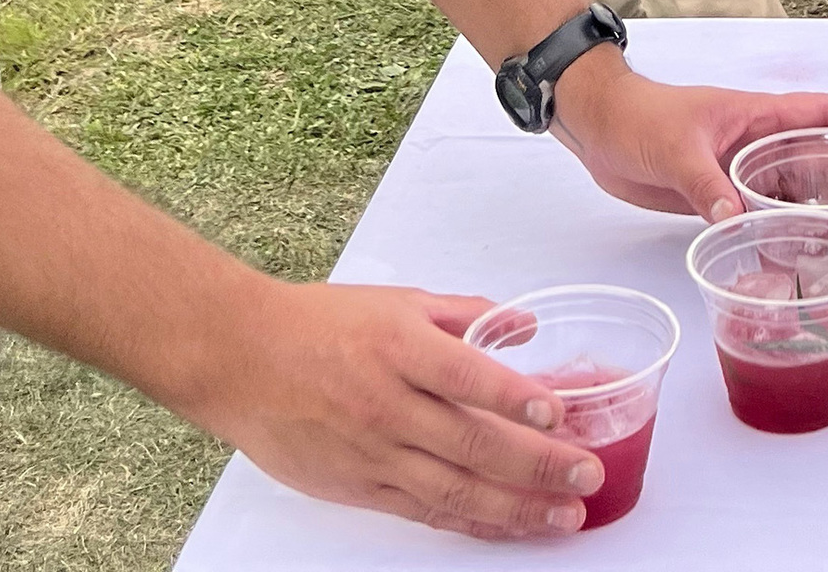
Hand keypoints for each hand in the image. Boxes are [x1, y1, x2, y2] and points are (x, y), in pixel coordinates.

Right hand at [217, 278, 608, 540]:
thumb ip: (464, 312)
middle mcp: (388, 404)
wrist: (240, 359)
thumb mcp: (397, 301)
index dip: (517, 398)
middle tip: (587, 473)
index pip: (469, 376)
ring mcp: (373, 452)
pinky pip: (425, 511)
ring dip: (517, 508)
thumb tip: (522, 324)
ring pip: (456, 489)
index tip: (560, 412)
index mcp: (399, 347)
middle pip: (473, 442)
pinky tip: (508, 526)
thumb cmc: (317, 324)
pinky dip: (472, 522)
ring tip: (564, 516)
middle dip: (538, 464)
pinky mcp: (359, 488)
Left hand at [552, 50, 827, 221]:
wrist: (597, 128)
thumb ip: (707, 185)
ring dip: (817, 213)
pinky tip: (792, 259)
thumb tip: (737, 222)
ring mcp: (737, 168)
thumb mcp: (676, 150)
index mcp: (756, 117)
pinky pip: (760, 212)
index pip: (821, 112)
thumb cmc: (639, 120)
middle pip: (816, 160)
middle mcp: (755, 143)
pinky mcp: (717, 192)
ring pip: (791, 190)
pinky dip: (778, 231)